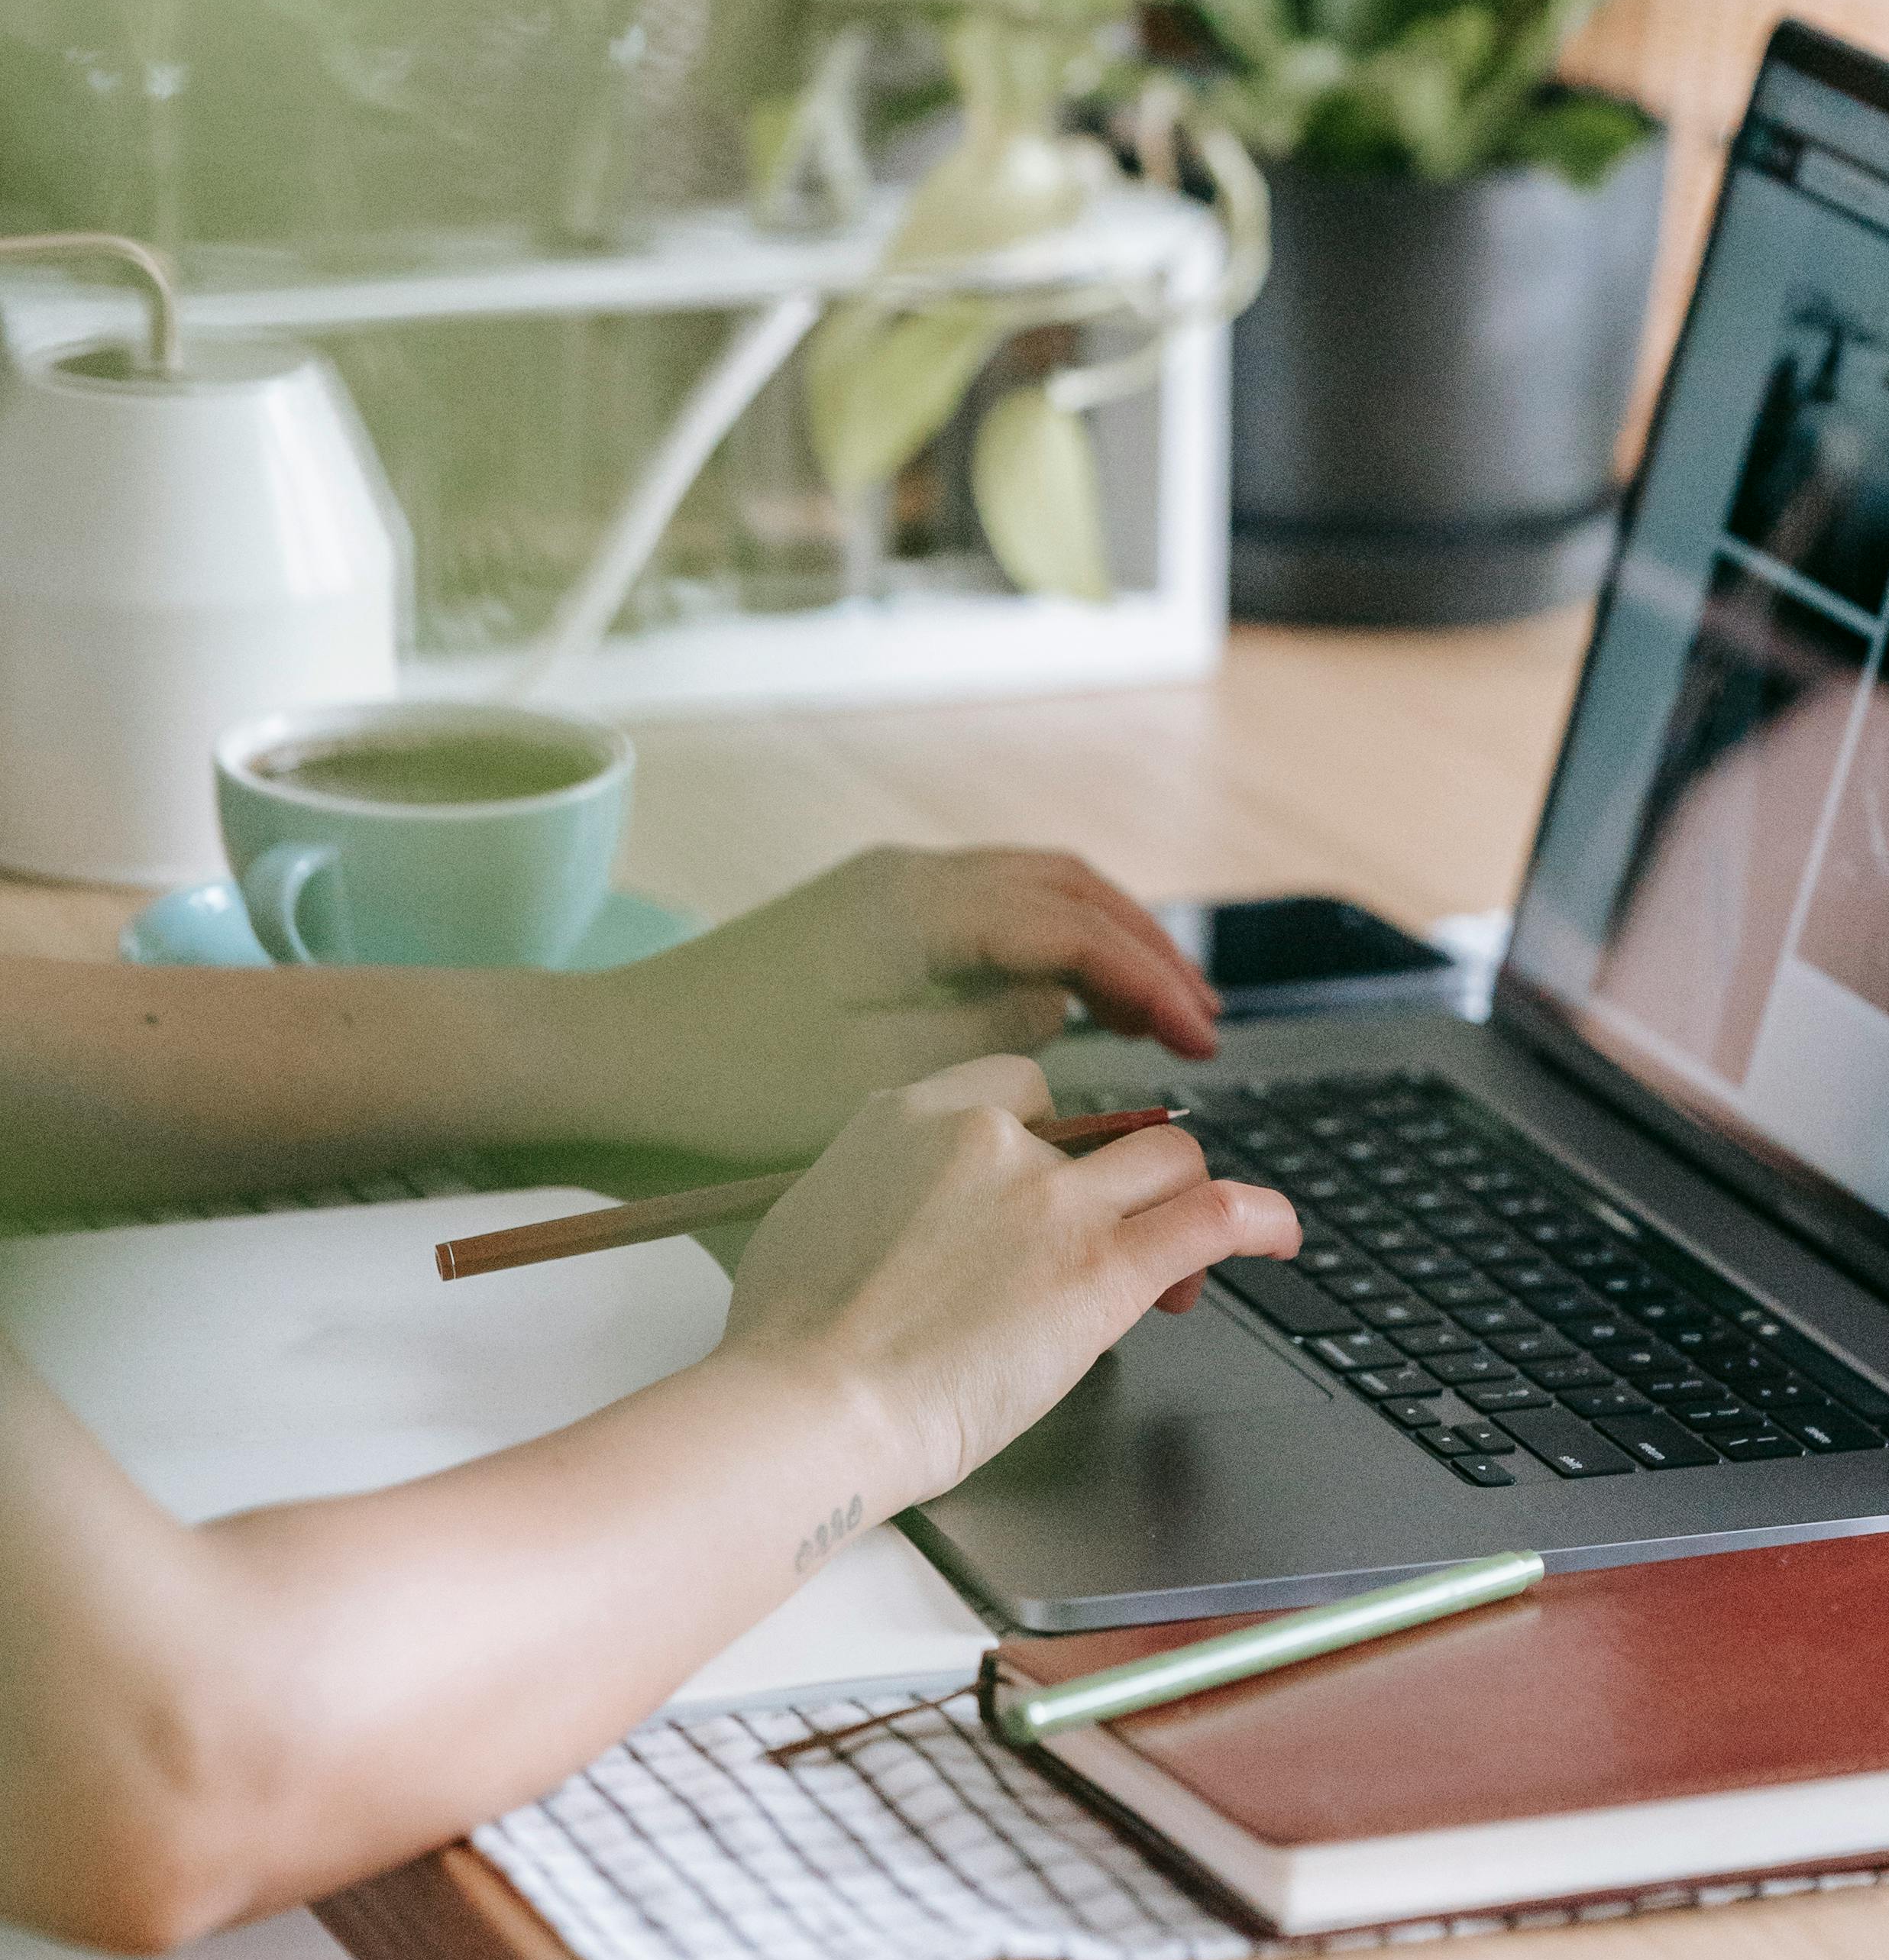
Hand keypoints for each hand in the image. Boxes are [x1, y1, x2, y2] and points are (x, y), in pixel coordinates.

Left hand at [573, 844, 1219, 1163]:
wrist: (615, 1057)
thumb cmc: (727, 1082)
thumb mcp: (875, 1079)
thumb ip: (986, 1034)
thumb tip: (1060, 1007)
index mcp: (916, 906)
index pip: (1071, 928)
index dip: (1148, 981)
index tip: (1199, 1040)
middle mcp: (907, 877)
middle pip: (1066, 890)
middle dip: (1146, 952)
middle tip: (1202, 1025)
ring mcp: (885, 889)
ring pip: (1033, 889)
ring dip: (1104, 941)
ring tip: (1156, 1010)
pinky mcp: (866, 915)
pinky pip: (990, 908)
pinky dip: (1050, 944)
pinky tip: (1067, 998)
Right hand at [717, 1058, 1298, 1517]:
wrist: (809, 1409)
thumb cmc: (789, 1344)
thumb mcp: (813, 1217)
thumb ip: (874, 1188)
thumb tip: (893, 1206)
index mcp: (912, 1115)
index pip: (1021, 1087)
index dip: (1048, 1138)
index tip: (1052, 1182)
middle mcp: (991, 1139)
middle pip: (1099, 1124)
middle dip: (1114, 1182)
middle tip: (1107, 1244)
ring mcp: (1053, 1201)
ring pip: (1164, 1161)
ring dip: (1181, 1201)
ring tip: (1183, 1261)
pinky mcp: (1103, 1269)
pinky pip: (1213, 1216)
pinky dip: (1260, 1217)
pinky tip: (1279, 1235)